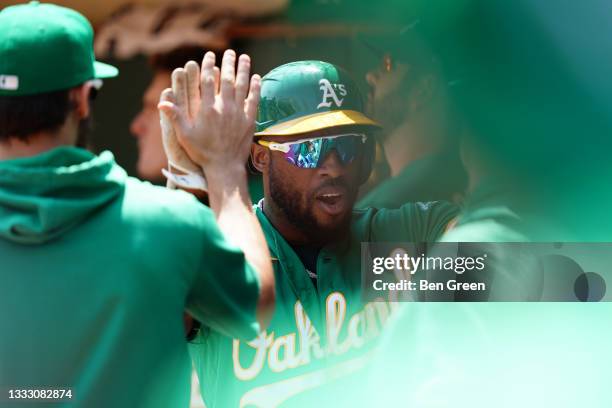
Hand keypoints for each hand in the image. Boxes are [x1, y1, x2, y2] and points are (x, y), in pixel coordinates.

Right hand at [158, 50, 260, 172]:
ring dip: (244, 70)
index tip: (209, 56)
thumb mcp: (184, 135)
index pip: (207, 81)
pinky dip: (256, 87)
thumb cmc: (202, 152)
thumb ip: (175, 116)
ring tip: (244, 58)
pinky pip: (254, 100)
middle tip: (228, 52)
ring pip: (242, 86)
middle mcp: (224, 108)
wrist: (224, 167)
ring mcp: (239, 113)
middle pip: (227, 79)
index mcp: (208, 109)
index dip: (208, 66)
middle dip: (228, 63)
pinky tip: (257, 77)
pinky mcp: (249, 121)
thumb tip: (161, 102)